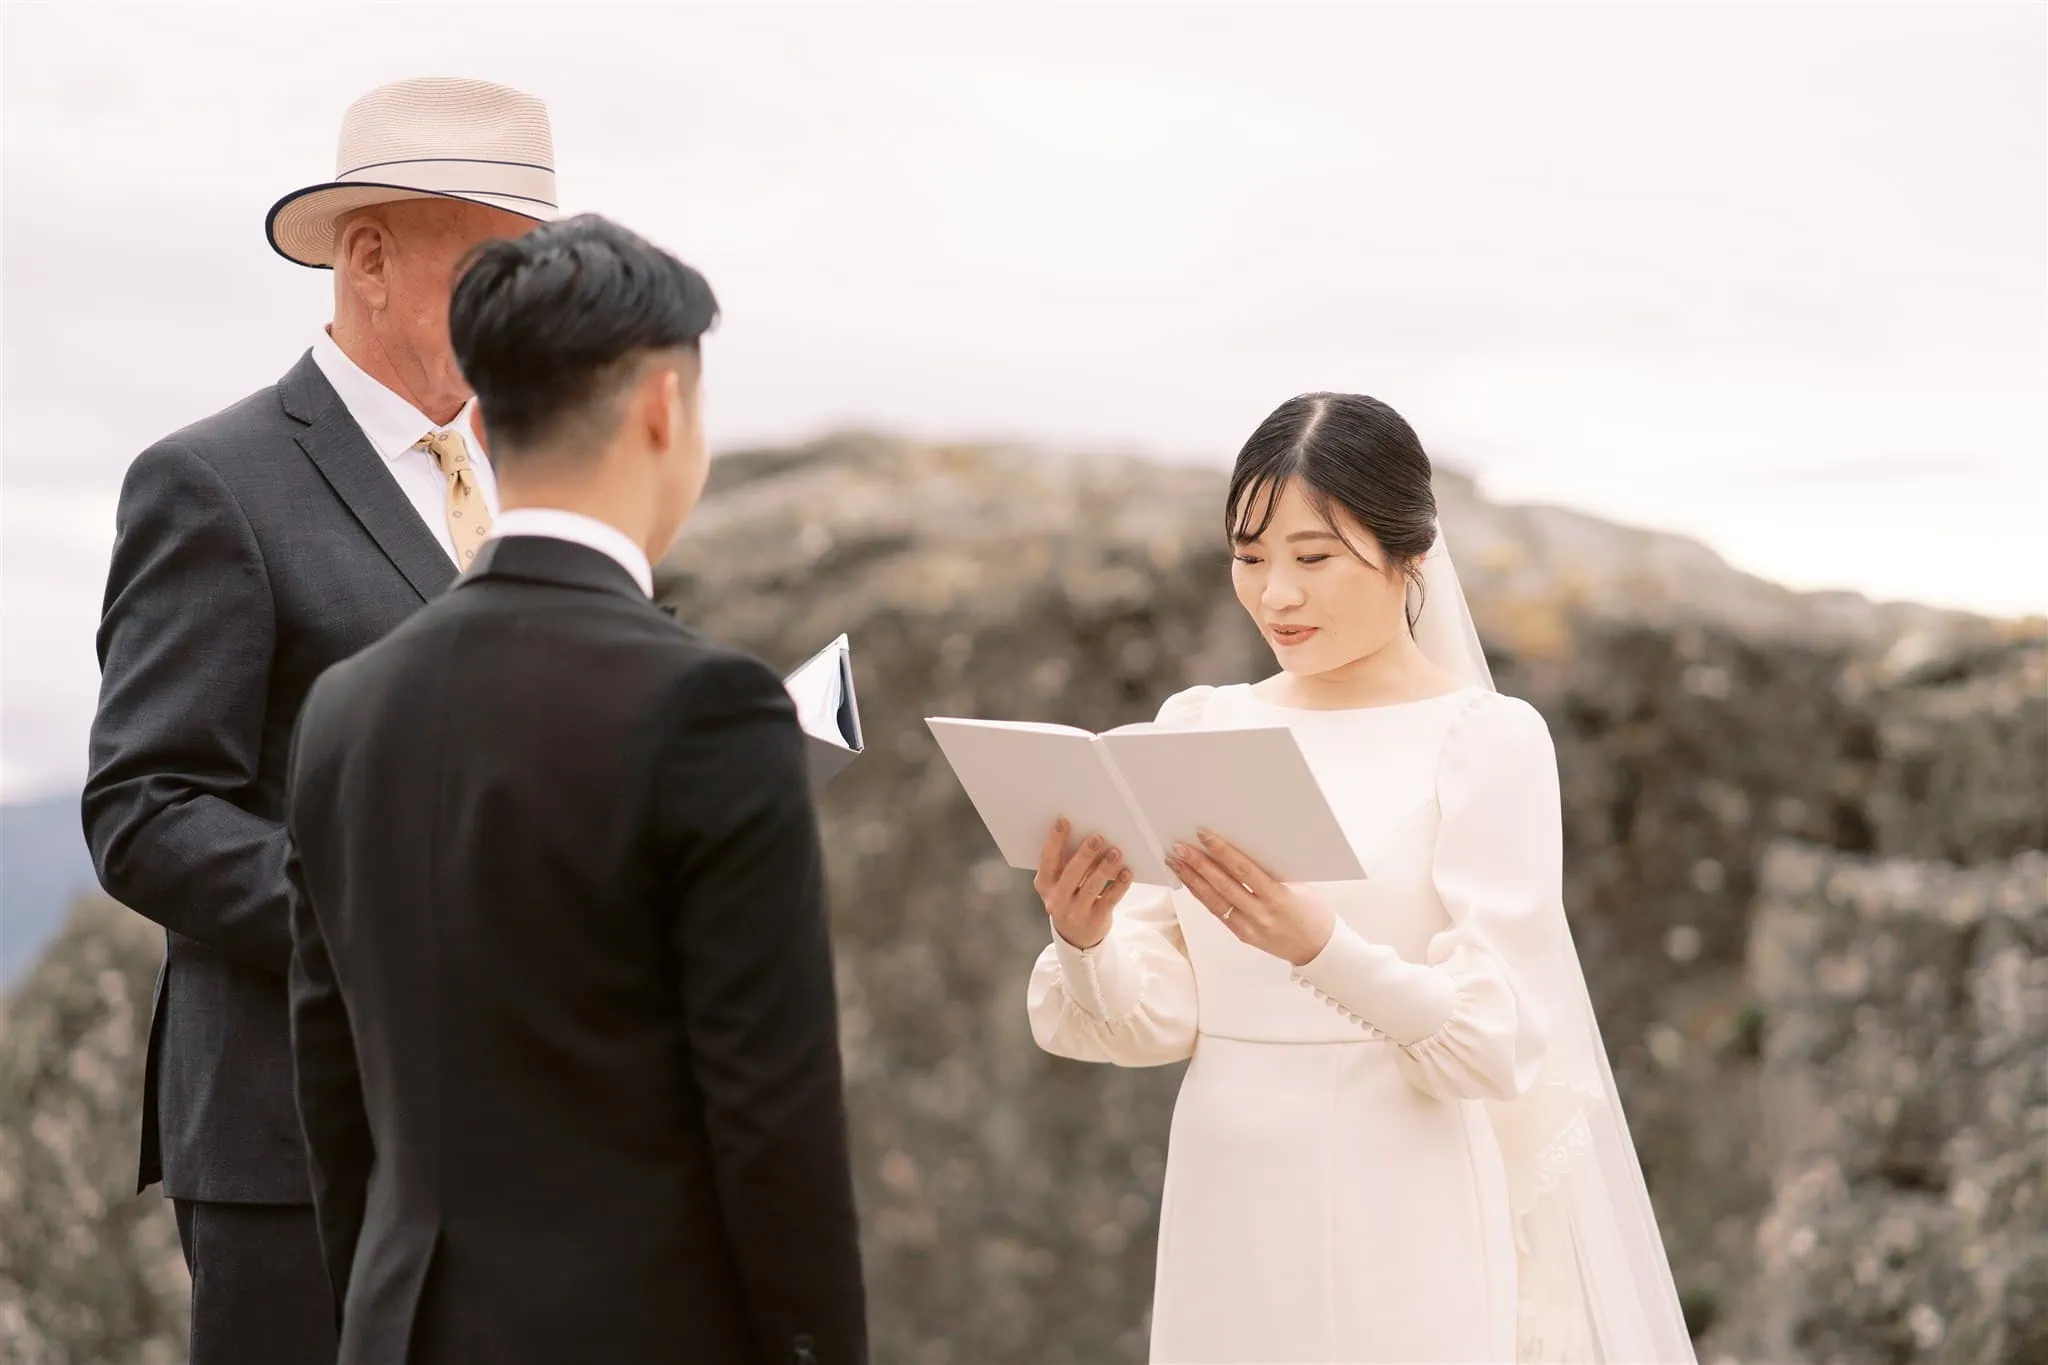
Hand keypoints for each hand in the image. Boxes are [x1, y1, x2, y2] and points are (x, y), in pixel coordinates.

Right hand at [1033, 818, 1132, 950]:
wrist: (1076, 937)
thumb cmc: (1069, 898)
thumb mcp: (1059, 884)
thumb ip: (1067, 863)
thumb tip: (1089, 835)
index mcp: (1044, 884)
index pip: (1047, 859)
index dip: (1055, 840)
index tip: (1064, 821)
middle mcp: (1056, 899)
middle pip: (1071, 874)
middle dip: (1085, 855)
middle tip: (1098, 837)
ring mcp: (1075, 912)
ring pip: (1091, 887)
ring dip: (1105, 868)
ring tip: (1116, 852)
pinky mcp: (1095, 920)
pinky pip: (1109, 900)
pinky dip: (1119, 885)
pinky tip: (1127, 872)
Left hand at [1167, 830, 1333, 966]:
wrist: (1318, 948)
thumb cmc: (1314, 911)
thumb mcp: (1299, 884)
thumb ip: (1272, 870)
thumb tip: (1241, 845)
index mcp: (1279, 897)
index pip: (1244, 870)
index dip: (1222, 852)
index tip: (1204, 835)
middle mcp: (1261, 914)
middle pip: (1222, 885)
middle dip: (1198, 864)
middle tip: (1179, 847)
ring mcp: (1250, 927)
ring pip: (1214, 901)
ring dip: (1192, 880)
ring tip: (1175, 862)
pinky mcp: (1242, 935)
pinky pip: (1218, 912)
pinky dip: (1201, 895)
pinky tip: (1189, 882)